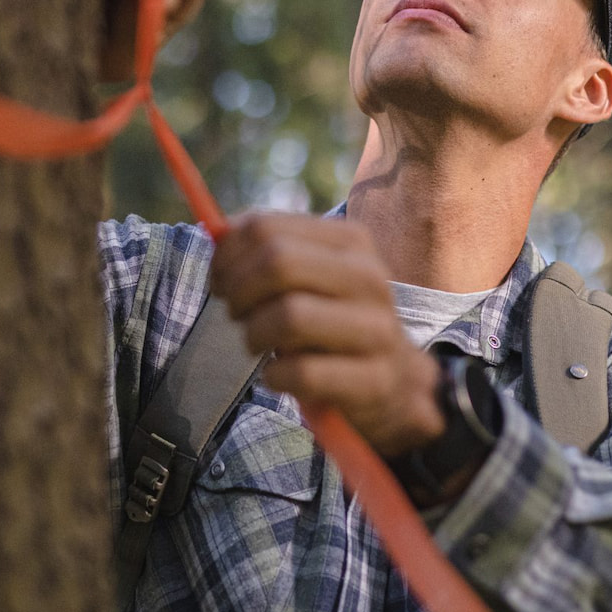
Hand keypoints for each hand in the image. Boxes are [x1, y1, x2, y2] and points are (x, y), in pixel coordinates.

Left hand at [210, 213, 444, 458]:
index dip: (227, 255)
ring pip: (289, 316)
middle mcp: (368, 277)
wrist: (394, 383)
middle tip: (236, 313)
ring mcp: (376, 329)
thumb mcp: (312, 278)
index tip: (218, 279)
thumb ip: (270, 251)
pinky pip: (302, 372)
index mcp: (350, 242)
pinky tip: (280, 377)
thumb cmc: (334, 324)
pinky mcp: (374, 378)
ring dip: (254, 335)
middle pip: (277, 263)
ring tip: (258, 344)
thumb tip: (217, 232)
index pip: (266, 228)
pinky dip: (276, 377)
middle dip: (239, 291)